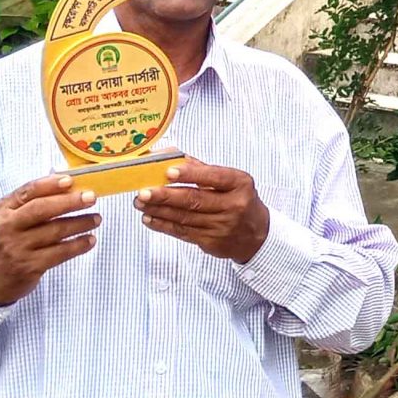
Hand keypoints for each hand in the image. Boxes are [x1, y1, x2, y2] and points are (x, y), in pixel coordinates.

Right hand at [0, 172, 100, 307]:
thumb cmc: (11, 240)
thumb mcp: (11, 218)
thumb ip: (32, 201)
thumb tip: (67, 183)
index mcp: (3, 209)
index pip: (27, 191)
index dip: (50, 184)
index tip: (70, 180)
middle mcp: (8, 227)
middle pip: (41, 209)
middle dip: (69, 202)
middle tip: (91, 197)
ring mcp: (18, 248)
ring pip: (54, 231)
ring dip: (80, 223)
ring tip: (96, 219)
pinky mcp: (29, 266)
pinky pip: (59, 253)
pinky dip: (78, 245)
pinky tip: (90, 240)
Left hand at [138, 160, 270, 262]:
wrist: (256, 234)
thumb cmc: (238, 199)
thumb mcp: (230, 180)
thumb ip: (201, 168)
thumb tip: (169, 155)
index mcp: (239, 184)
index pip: (213, 177)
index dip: (190, 174)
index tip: (168, 171)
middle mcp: (233, 205)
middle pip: (195, 200)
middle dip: (166, 196)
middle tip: (144, 191)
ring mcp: (222, 226)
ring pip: (185, 218)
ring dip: (159, 210)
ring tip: (140, 202)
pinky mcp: (211, 242)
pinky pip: (183, 232)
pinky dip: (163, 225)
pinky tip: (149, 217)